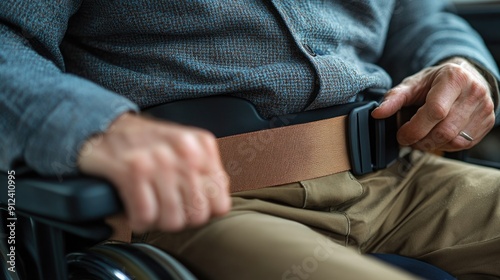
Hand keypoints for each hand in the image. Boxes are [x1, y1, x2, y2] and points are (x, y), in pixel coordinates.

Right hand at [78, 113, 230, 232]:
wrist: (105, 127)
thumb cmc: (147, 143)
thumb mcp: (186, 147)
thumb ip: (206, 171)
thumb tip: (218, 203)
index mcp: (202, 146)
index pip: (220, 203)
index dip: (203, 212)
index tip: (188, 206)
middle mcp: (185, 151)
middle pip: (197, 215)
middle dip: (180, 219)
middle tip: (167, 209)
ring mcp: (160, 160)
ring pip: (173, 220)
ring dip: (158, 222)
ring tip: (151, 208)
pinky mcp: (132, 170)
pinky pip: (146, 216)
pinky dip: (138, 220)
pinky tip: (135, 210)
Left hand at [372, 57, 495, 151]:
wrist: (466, 76)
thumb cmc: (435, 82)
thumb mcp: (413, 84)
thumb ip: (394, 98)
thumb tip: (377, 114)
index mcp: (454, 78)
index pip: (435, 111)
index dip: (415, 128)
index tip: (401, 134)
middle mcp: (473, 92)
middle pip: (444, 130)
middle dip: (421, 140)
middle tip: (408, 138)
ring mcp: (484, 108)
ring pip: (454, 140)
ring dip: (432, 145)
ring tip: (421, 137)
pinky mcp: (487, 122)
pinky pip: (464, 144)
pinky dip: (445, 145)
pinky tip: (436, 136)